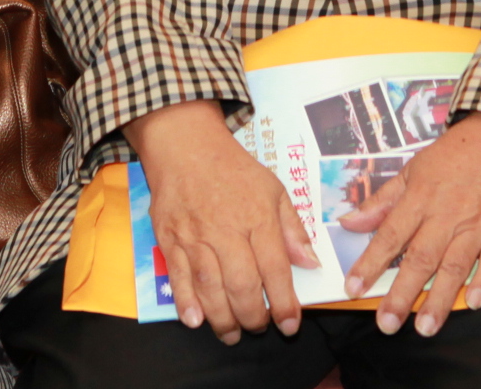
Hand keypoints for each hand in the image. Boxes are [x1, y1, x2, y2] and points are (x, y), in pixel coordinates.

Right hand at [127, 100, 314, 343]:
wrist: (186, 146)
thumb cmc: (235, 170)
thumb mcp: (274, 190)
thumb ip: (293, 229)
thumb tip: (311, 263)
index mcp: (258, 217)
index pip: (275, 268)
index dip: (285, 303)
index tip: (290, 325)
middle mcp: (226, 230)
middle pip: (242, 285)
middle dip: (253, 317)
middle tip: (259, 329)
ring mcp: (195, 236)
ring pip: (210, 287)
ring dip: (222, 319)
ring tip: (232, 334)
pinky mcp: (169, 239)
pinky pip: (178, 277)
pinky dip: (186, 303)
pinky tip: (196, 321)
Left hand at [337, 111, 480, 334]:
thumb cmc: (459, 152)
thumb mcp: (415, 167)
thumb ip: (383, 200)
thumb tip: (350, 222)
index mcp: (421, 197)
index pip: (391, 235)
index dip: (370, 263)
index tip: (353, 288)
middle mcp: (447, 214)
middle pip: (421, 258)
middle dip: (402, 293)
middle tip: (387, 324)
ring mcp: (478, 223)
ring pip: (455, 265)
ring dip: (440, 298)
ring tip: (425, 327)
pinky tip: (473, 302)